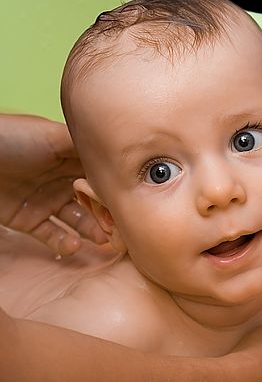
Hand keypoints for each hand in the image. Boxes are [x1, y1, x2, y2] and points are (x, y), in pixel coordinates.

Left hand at [0, 113, 106, 255]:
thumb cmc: (10, 139)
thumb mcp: (53, 136)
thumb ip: (86, 146)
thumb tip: (120, 154)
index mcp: (71, 157)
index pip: (102, 177)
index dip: (116, 190)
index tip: (130, 203)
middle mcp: (62, 180)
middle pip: (95, 201)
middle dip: (109, 215)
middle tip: (120, 229)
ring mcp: (46, 201)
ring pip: (78, 221)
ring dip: (92, 231)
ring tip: (101, 239)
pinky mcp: (29, 220)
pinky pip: (52, 236)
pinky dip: (63, 243)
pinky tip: (72, 245)